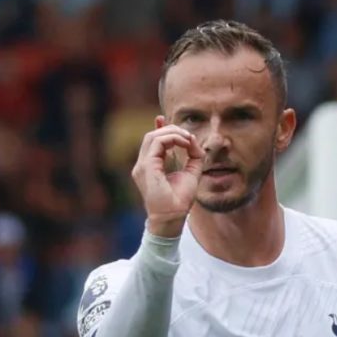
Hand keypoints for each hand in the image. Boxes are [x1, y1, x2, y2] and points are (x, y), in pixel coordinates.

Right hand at [131, 118, 203, 237]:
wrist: (173, 217)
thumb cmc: (180, 200)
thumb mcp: (191, 173)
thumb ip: (193, 156)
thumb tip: (193, 140)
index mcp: (150, 166)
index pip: (151, 141)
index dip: (160, 128)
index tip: (165, 119)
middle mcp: (143, 165)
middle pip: (152, 136)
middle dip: (170, 130)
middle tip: (187, 135)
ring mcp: (142, 166)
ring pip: (152, 137)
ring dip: (172, 133)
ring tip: (187, 138)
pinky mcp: (146, 167)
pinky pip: (156, 143)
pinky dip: (171, 139)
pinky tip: (184, 143)